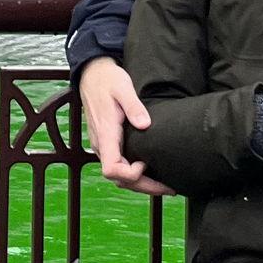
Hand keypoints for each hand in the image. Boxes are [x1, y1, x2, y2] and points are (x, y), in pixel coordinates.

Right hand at [78, 56, 174, 196]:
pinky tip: (150, 171)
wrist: (92, 74)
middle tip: (170, 189)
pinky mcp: (108, 144)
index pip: (111, 169)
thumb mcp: (123, 88)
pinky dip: (135, 175)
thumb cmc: (107, 80)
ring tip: (164, 185)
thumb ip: (133, 106)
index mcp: (105, 135)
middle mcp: (101, 145)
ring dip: (141, 184)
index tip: (145, 163)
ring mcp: (103, 146)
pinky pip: (119, 167)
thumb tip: (145, 124)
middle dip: (144, 187)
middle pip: (119, 179)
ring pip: (119, 176)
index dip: (129, 174)